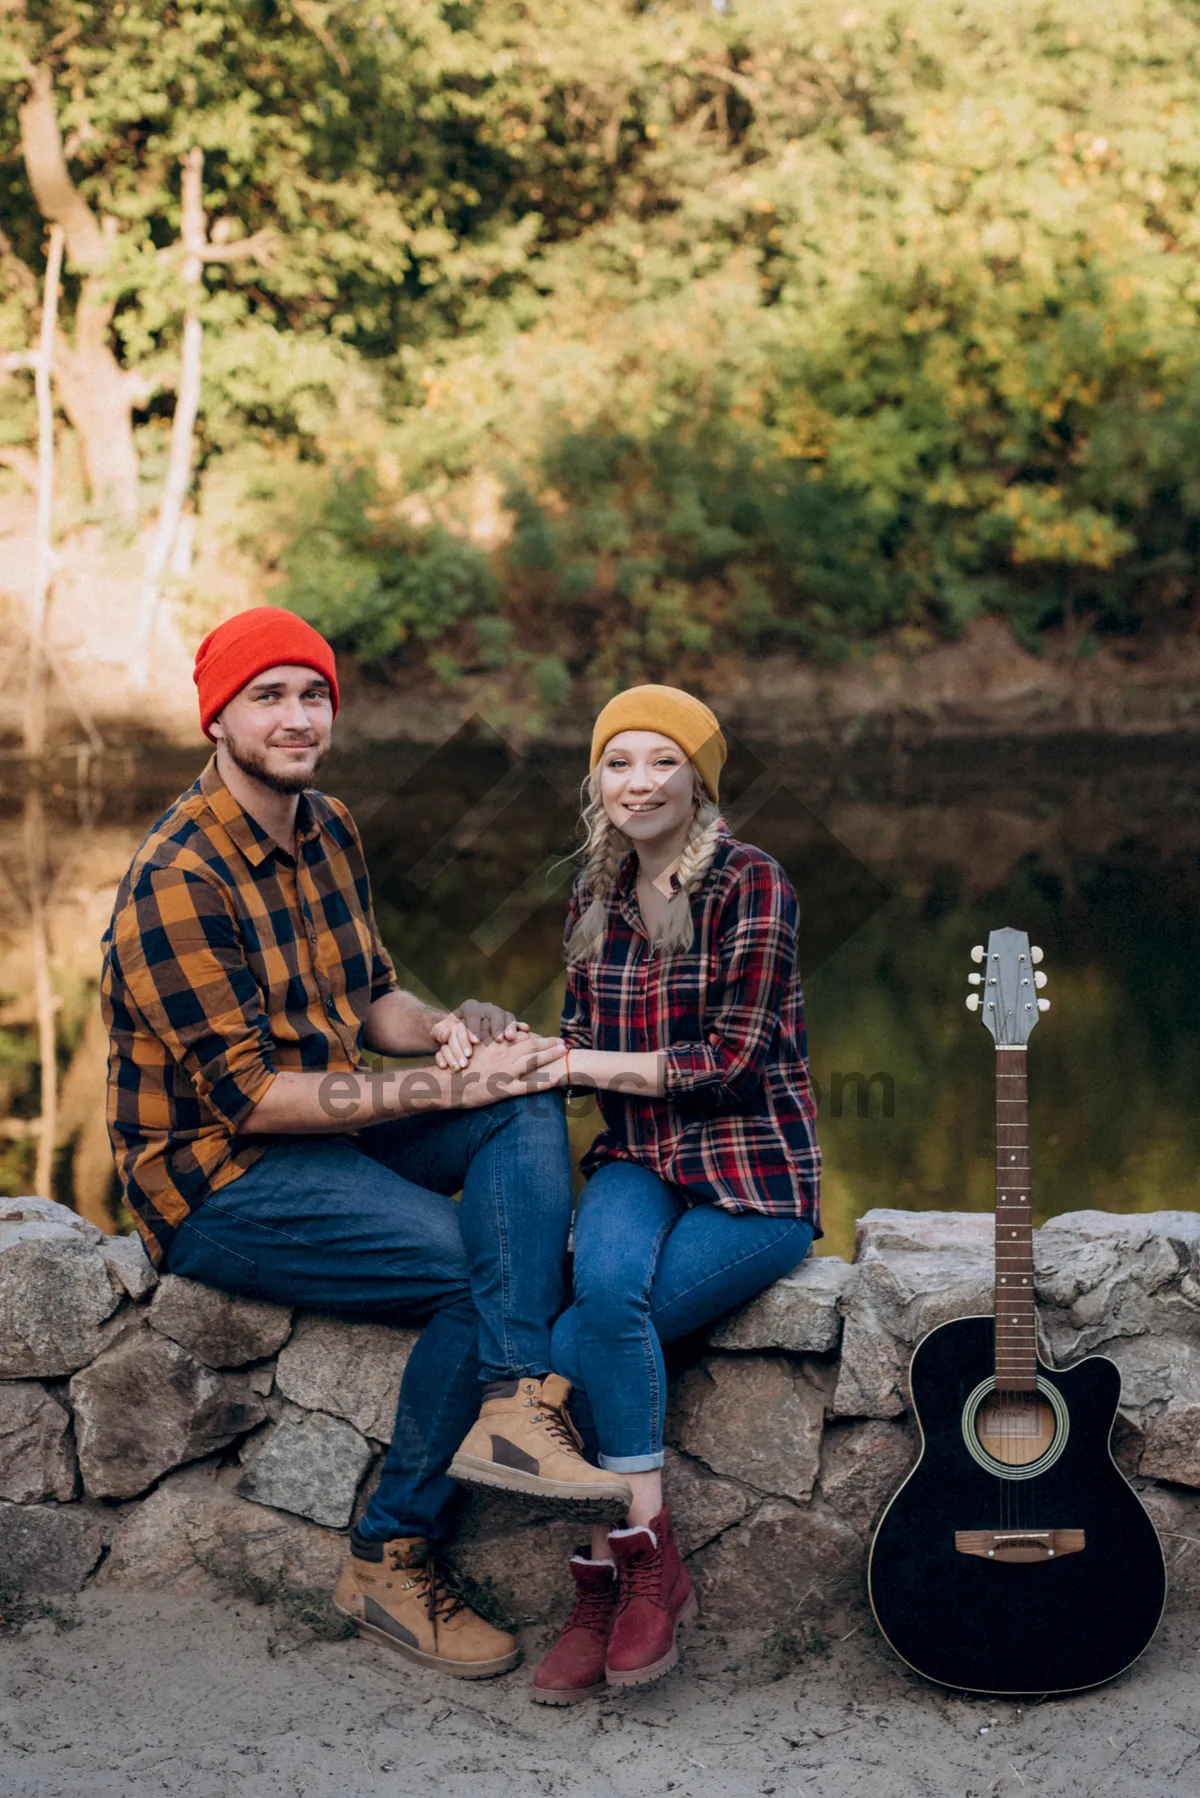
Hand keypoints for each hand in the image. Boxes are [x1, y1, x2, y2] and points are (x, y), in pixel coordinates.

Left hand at [432, 999, 528, 1069]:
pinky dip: (520, 1026)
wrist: (459, 1036)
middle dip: (495, 1026)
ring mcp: (498, 1015)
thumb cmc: (448, 1035)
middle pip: (493, 1013)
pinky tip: (525, 1030)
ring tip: (510, 1039)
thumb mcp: (439, 1032)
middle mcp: (485, 1008)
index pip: (473, 1014)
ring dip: (509, 1027)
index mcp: (469, 1007)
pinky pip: (516, 1022)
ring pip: (506, 1016)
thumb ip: (440, 1032)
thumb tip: (446, 1034)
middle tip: (497, 1039)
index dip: (474, 1027)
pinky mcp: (506, 1024)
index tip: (475, 1042)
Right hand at [450, 1032, 564, 1106]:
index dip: (535, 1035)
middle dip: (548, 1043)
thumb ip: (487, 1044)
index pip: (520, 1037)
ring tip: (564, 1052)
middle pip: (531, 1046)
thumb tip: (497, 1039)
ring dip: (550, 1055)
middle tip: (563, 1041)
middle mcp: (503, 1056)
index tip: (546, 1035)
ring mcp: (505, 1072)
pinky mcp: (505, 1089)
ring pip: (533, 1061)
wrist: (448, 1084)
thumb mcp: (473, 1051)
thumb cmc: (458, 1067)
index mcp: (496, 1046)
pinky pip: (528, 1086)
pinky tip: (556, 1080)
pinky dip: (543, 1082)